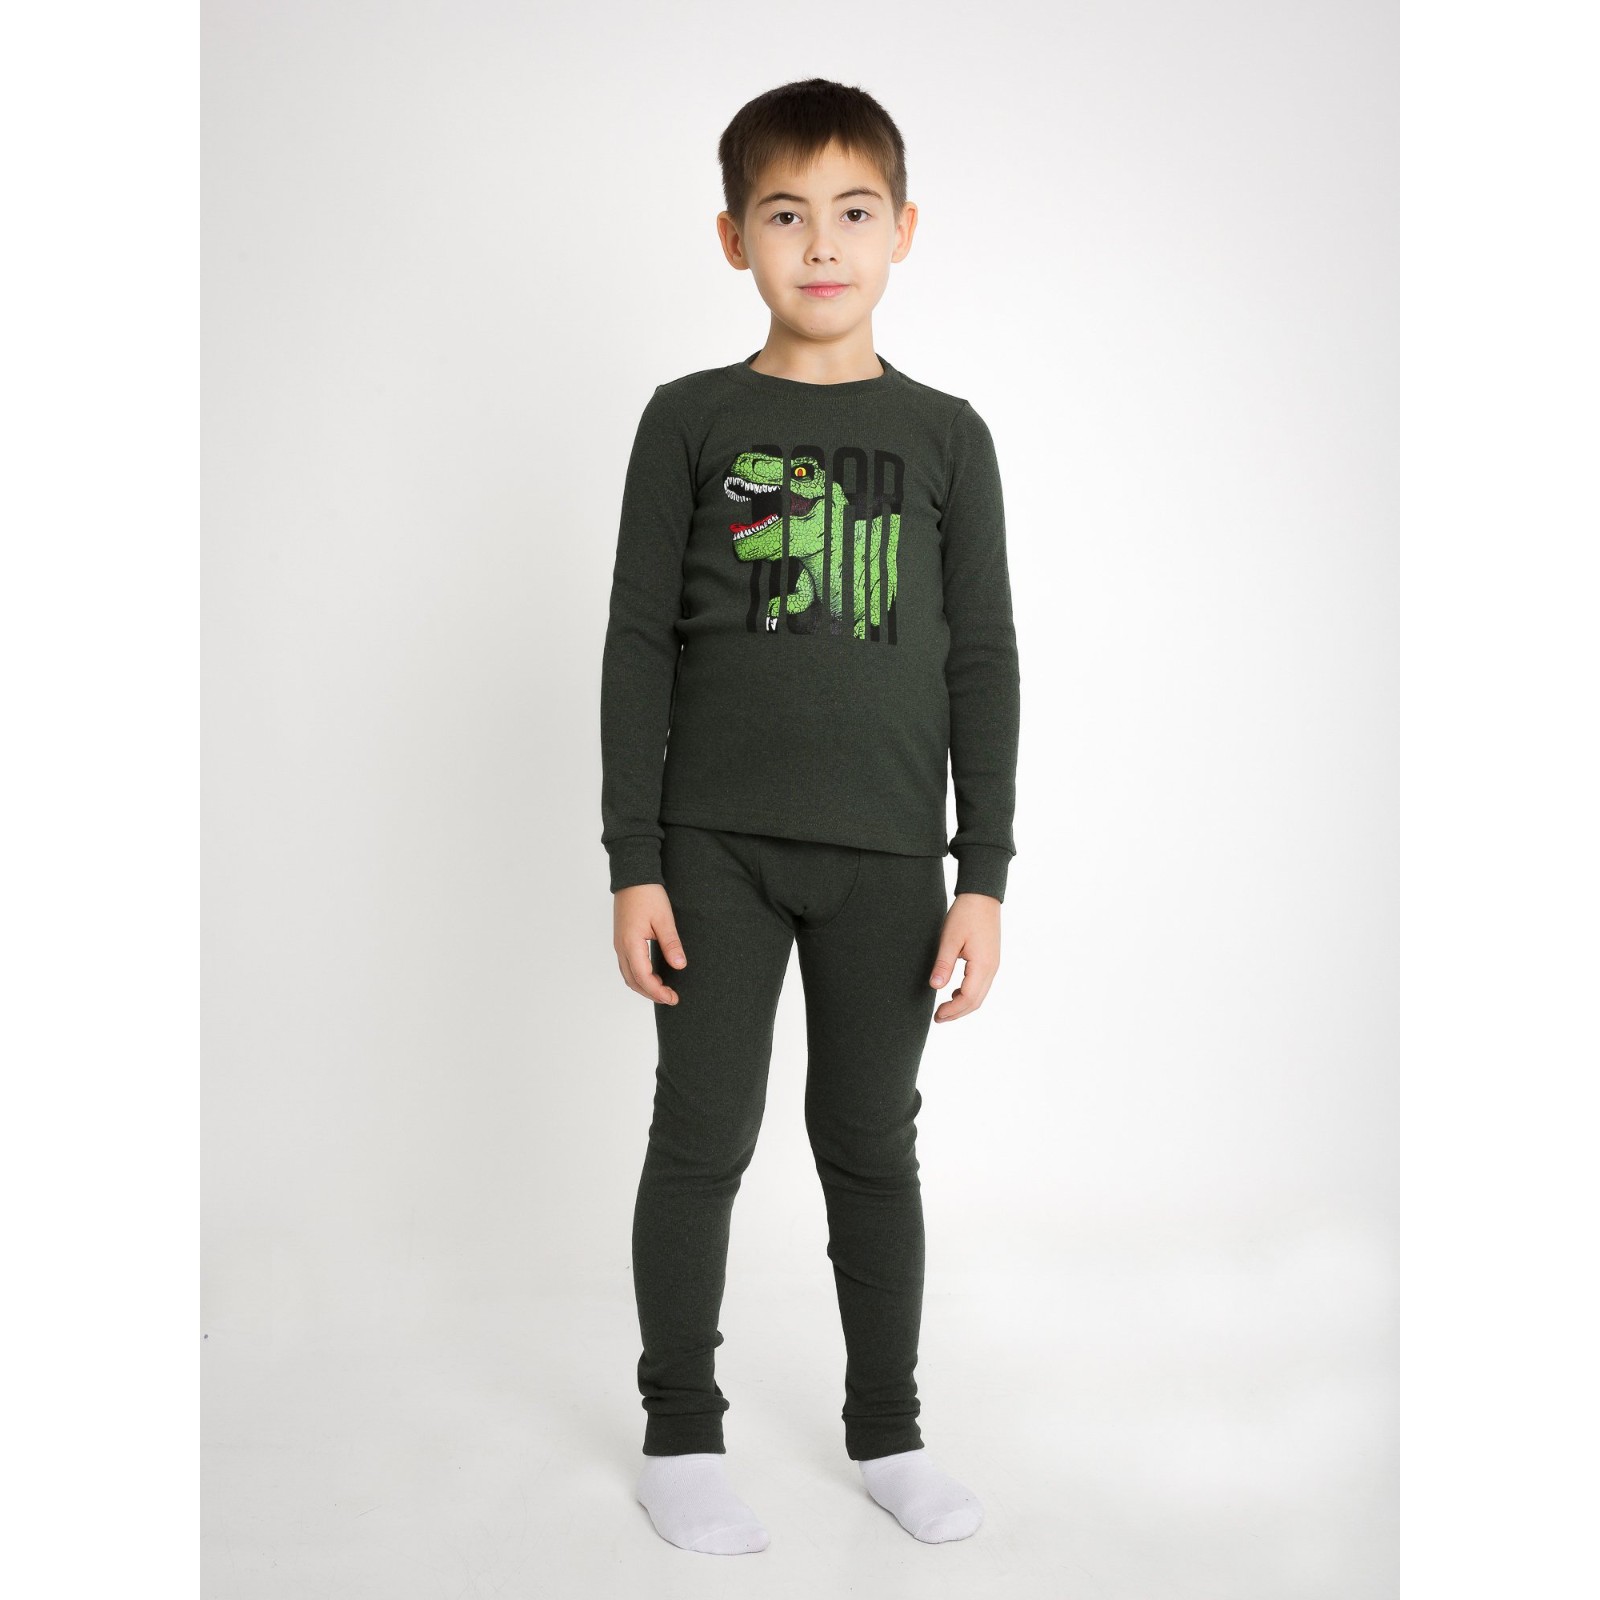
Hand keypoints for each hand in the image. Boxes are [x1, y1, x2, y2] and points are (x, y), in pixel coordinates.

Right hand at [613, 883, 687, 1004]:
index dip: (658, 992)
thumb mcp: (664, 919)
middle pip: (633, 981)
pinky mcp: (621, 940)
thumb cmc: (648, 894)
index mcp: (631, 943)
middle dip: (651, 993)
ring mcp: (619, 944)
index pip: (643, 977)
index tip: (673, 998)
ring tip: (664, 989)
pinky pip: (628, 966)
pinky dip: (640, 976)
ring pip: (628, 975)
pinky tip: (654, 975)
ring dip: (645, 986)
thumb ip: (671, 944)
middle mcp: (621, 947)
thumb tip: (680, 965)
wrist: (633, 877)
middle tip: (671, 998)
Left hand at [929, 892, 1000, 1022]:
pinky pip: (981, 985)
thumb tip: (935, 987)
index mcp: (983, 965)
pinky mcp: (991, 960)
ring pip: (980, 994)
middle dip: (957, 1013)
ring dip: (963, 1005)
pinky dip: (968, 994)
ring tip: (944, 1009)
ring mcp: (993, 964)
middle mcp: (992, 968)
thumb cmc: (965, 914)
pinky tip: (954, 992)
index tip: (937, 1016)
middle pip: (976, 1001)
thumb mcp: (950, 939)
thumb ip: (943, 964)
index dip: (952, 1010)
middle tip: (938, 1018)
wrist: (982, 895)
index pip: (968, 998)